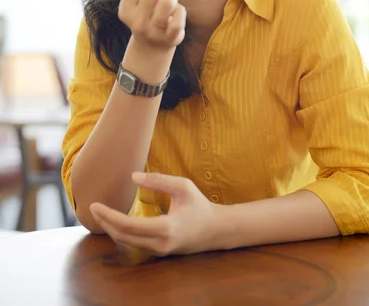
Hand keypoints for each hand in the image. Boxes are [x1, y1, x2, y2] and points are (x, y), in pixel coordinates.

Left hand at [89, 172, 222, 256]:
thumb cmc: (200, 205)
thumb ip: (159, 180)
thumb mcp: (183, 186)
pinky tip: (115, 222)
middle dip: (105, 222)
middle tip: (93, 207)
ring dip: (111, 228)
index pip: (128, 225)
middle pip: (122, 237)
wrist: (216, 229)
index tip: (95, 204)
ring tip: (101, 213)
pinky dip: (122, 233)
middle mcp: (160, 244)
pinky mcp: (159, 251)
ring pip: (127, 243)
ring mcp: (159, 251)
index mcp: (165, 228)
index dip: (109, 215)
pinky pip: (135, 244)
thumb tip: (133, 176)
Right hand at [118, 0, 185, 50]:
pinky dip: (181, 11)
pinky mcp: (169, 39)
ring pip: (170, 0)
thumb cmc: (147, 16)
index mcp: (125, 6)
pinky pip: (181, 14)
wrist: (150, 49)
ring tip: (169, 3)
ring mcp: (152, 31)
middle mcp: (135, 20)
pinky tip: (175, 16)